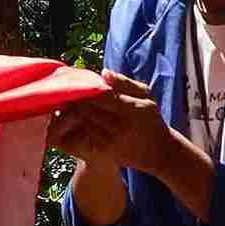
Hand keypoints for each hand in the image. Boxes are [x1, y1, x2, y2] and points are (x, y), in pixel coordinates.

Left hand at [49, 71, 181, 173]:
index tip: (78, 84)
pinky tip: (75, 121)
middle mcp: (122, 126)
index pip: (102, 96)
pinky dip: (79, 128)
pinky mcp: (107, 152)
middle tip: (65, 93)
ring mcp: (114, 141)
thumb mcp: (146, 96)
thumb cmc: (151, 119)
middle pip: (90, 110)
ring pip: (86, 124)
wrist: (159, 153)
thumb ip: (125, 83)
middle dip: (76, 101)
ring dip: (74, 115)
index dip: (88, 90)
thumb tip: (103, 72)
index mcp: (133, 109)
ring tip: (66, 105)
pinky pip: (87, 137)